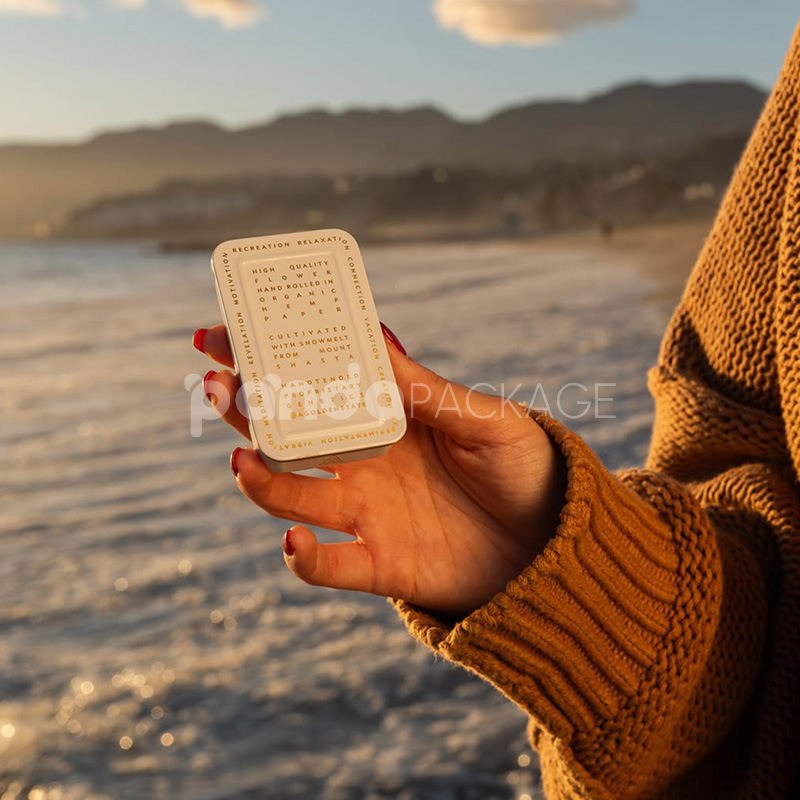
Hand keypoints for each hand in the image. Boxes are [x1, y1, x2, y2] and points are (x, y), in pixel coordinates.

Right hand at [194, 325, 566, 617]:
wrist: (558, 545)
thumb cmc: (527, 469)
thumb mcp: (485, 421)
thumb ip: (428, 391)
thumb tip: (375, 339)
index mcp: (386, 415)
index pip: (316, 381)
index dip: (268, 358)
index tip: (225, 332)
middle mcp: (364, 460)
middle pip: (285, 432)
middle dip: (245, 409)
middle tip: (217, 384)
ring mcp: (366, 512)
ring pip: (289, 495)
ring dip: (258, 479)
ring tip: (244, 459)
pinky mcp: (379, 564)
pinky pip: (329, 567)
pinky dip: (304, 560)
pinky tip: (296, 542)